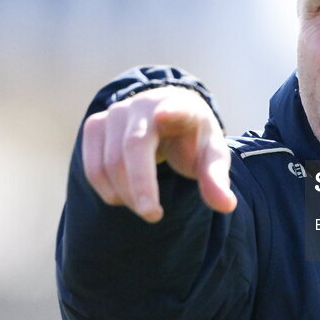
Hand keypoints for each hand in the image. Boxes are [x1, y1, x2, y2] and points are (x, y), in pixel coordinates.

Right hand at [81, 86, 236, 221]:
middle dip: (140, 185)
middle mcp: (144, 104)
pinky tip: (124, 198)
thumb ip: (216, 178)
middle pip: (134, 146)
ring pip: (109, 160)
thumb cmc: (191, 139)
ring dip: (124, 193)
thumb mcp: (211, 156)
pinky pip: (92, 165)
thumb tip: (227, 206)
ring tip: (145, 208)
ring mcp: (115, 112)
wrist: (166, 116)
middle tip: (153, 216)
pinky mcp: (95, 125)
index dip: (170, 112)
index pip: (176, 107)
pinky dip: (106, 188)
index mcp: (181, 107)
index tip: (163, 116)